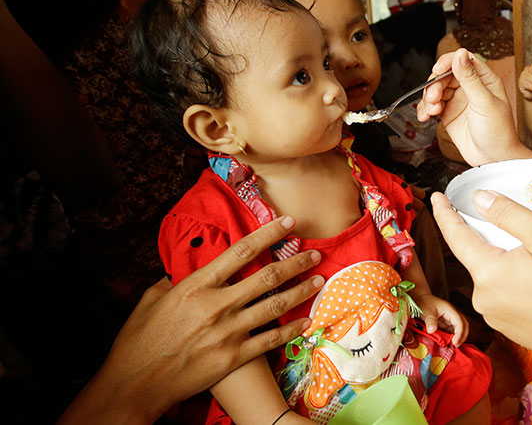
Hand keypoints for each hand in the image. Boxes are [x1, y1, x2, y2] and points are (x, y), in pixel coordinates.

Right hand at [58, 216, 323, 424]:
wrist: (135, 384)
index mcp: (195, 286)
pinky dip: (290, 330)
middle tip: (316, 252)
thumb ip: (172, 283)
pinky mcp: (233, 357)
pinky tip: (305, 321)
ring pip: (275, 305)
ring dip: (301, 290)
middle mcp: (216, 306)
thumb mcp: (150, 301)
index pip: (240, 252)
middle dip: (296, 262)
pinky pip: (270, 340)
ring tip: (319, 279)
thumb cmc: (138, 342)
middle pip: (267, 276)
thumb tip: (182, 272)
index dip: (268, 234)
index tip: (288, 223)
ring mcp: (228, 332)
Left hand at [413, 292, 469, 345]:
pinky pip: (453, 330)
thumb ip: (430, 320)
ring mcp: (450, 318)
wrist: (421, 298)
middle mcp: (453, 314)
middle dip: (463, 336)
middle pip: (464, 325)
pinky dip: (453, 337)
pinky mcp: (446, 322)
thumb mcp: (426, 311)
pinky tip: (448, 342)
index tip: (455, 342)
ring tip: (453, 346)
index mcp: (450, 310)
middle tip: (456, 345)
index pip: (460, 322)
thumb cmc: (424, 302)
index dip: (459, 333)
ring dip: (459, 337)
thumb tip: (432, 330)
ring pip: (460, 328)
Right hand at [417, 48, 531, 165]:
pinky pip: (432, 105)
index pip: (463, 60)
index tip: (437, 71)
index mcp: (485, 79)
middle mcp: (471, 87)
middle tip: (433, 98)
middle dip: (435, 85)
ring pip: (436, 89)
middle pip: (445, 75)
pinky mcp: (449, 113)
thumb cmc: (498, 132)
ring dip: (429, 98)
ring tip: (431, 111)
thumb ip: (470, 78)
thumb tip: (460, 55)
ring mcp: (458, 100)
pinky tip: (424, 116)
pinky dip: (425, 108)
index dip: (448, 62)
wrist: (493, 159)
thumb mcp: (484, 102)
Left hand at [430, 191, 531, 369]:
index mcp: (489, 274)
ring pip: (494, 276)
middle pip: (478, 256)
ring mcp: (499, 318)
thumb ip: (509, 215)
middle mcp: (485, 300)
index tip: (435, 197)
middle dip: (490, 237)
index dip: (445, 214)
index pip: (456, 237)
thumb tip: (478, 199)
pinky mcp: (513, 329)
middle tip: (517, 224)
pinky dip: (517, 281)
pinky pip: (506, 295)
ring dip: (508, 261)